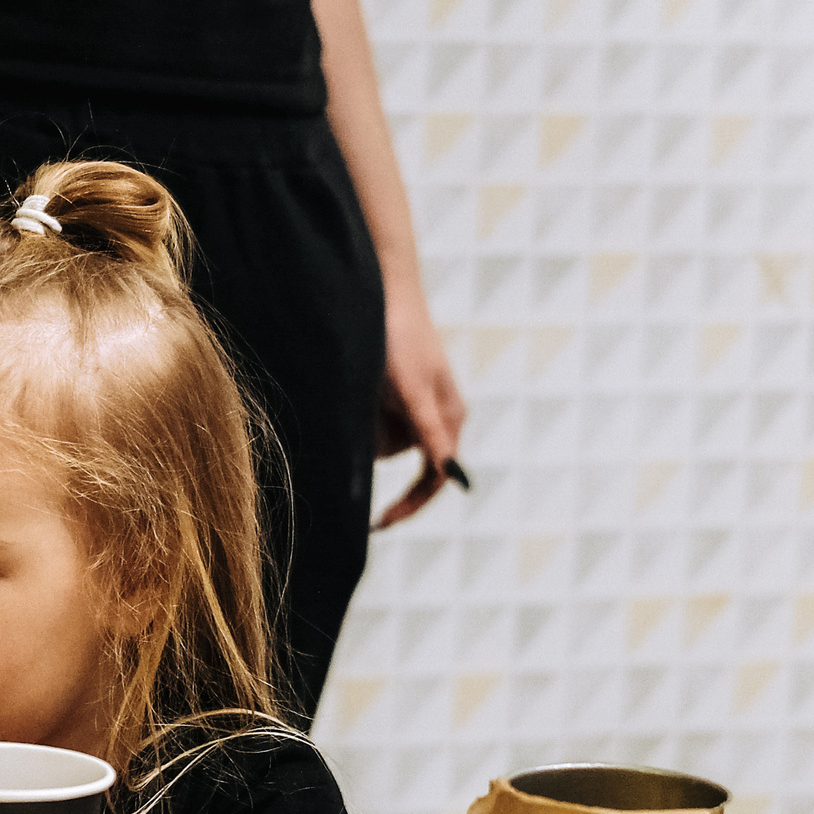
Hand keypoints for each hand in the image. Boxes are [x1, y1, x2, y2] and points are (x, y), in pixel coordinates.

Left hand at [372, 294, 467, 528]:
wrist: (384, 289)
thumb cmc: (398, 338)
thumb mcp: (411, 392)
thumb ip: (431, 434)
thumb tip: (453, 476)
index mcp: (450, 421)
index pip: (435, 481)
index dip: (409, 506)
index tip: (378, 523)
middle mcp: (438, 417)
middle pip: (400, 457)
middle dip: (374, 442)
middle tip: (362, 405)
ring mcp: (416, 404)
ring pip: (382, 438)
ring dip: (364, 421)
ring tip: (361, 382)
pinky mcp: (397, 392)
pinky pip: (375, 418)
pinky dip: (363, 411)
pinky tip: (360, 384)